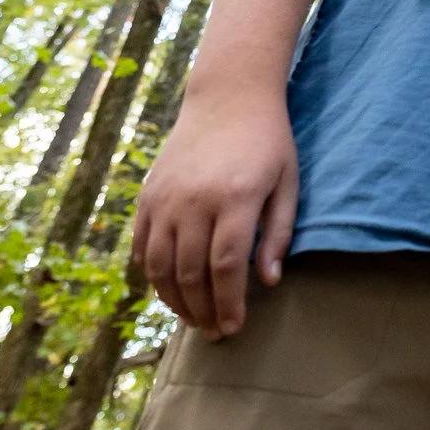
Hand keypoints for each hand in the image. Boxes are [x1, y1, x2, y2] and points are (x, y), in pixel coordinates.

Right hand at [131, 85, 299, 340]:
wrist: (227, 96)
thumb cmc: (267, 142)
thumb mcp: (288, 183)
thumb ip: (279, 234)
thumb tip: (268, 283)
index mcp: (235, 198)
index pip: (226, 266)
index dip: (228, 303)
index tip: (234, 327)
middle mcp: (194, 200)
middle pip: (190, 272)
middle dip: (203, 311)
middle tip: (215, 333)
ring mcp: (165, 198)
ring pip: (160, 265)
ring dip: (174, 300)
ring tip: (194, 319)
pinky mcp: (148, 195)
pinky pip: (142, 246)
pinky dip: (151, 274)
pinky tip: (169, 290)